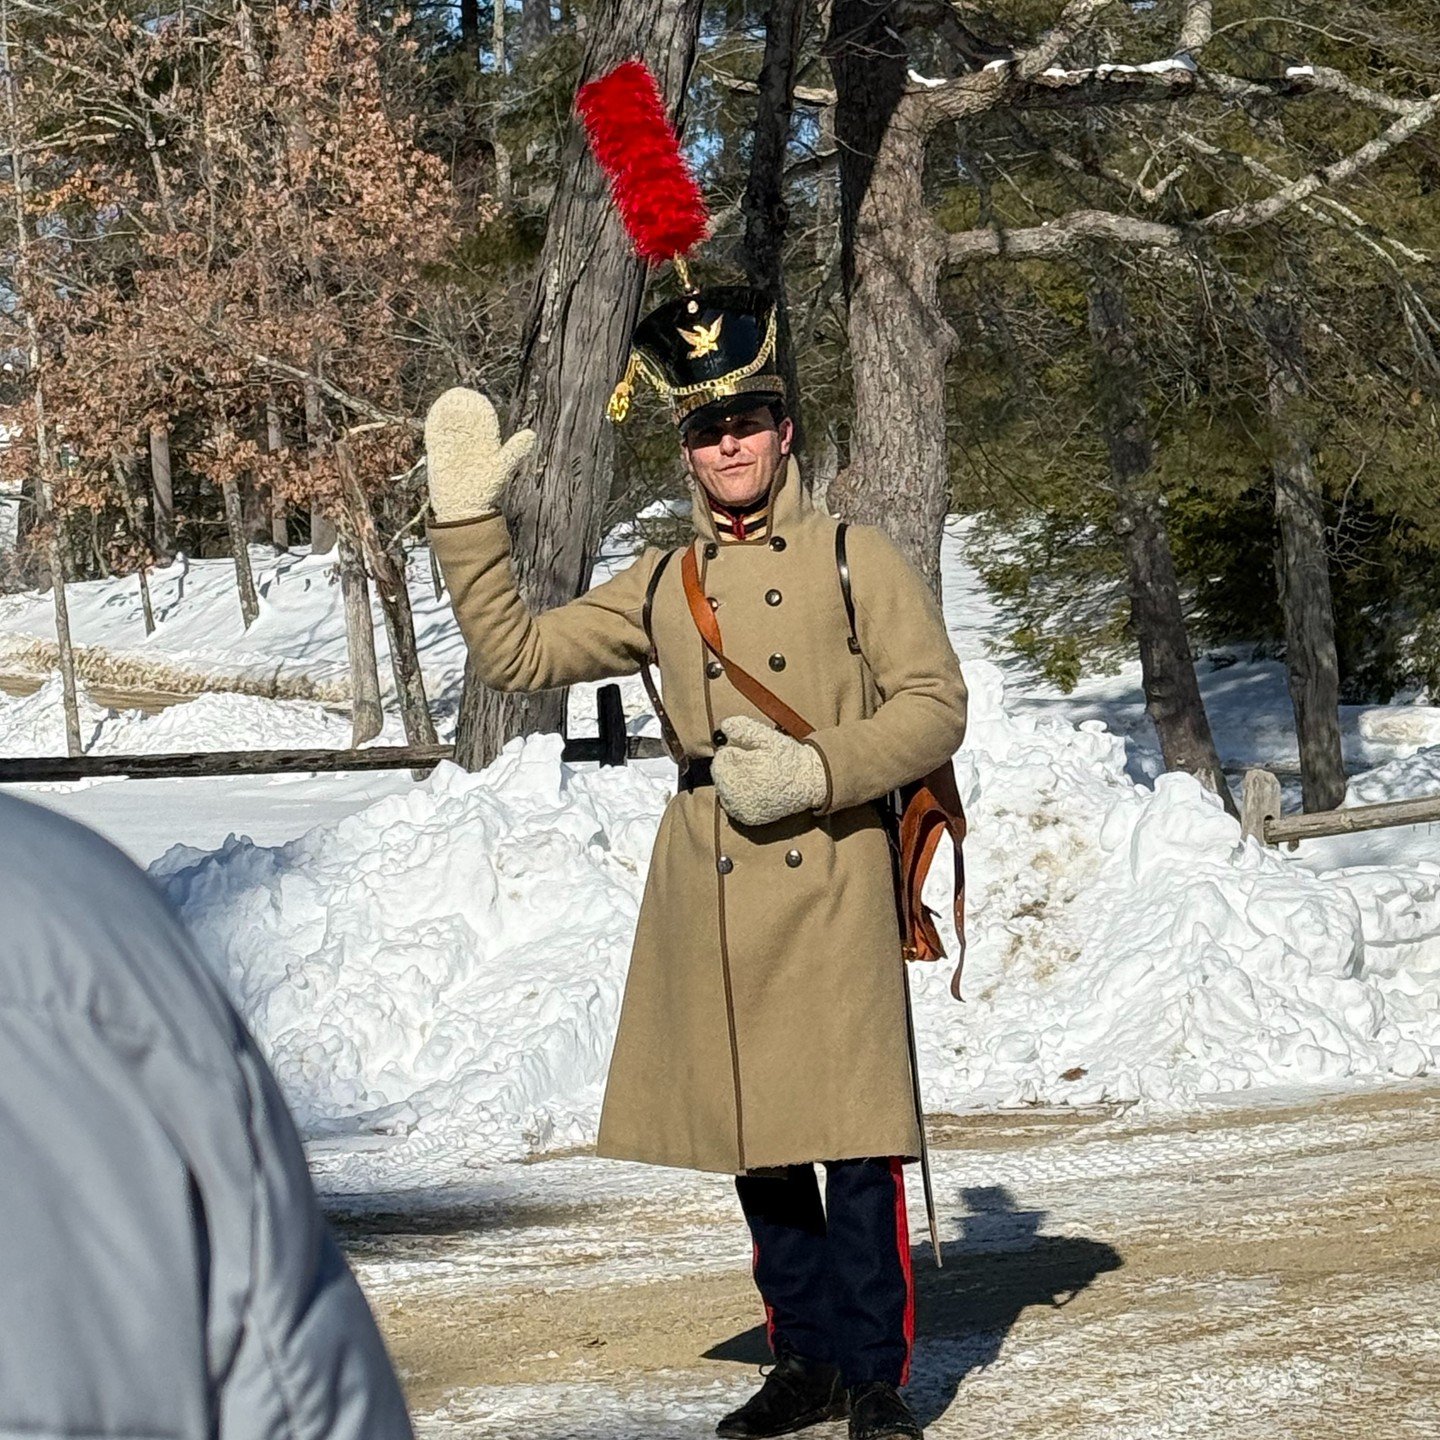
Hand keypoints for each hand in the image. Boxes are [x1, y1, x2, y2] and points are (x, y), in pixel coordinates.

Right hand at [424, 387, 535, 522]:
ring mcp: (452, 445)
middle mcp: (468, 441)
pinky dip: (436, 421)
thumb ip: (514, 452)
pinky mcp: (438, 452)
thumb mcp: (502, 469)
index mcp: (485, 443)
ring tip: (448, 399)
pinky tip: (437, 411)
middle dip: (462, 405)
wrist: (464, 508)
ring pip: (450, 422)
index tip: (476, 398)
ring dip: (448, 410)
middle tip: (461, 393)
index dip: (478, 407)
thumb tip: (531, 434)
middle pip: (464, 417)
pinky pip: (436, 433)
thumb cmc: (485, 490)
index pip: (482, 419)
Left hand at [712, 715, 827, 826]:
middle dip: (731, 767)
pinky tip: (752, 790)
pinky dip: (736, 797)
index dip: (733, 751)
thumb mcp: (767, 736)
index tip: (749, 752)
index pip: (721, 758)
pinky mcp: (747, 818)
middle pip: (719, 775)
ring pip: (723, 790)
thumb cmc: (787, 757)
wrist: (807, 782)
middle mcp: (740, 793)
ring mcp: (742, 809)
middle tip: (752, 764)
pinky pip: (730, 805)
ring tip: (754, 777)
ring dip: (731, 782)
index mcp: (744, 770)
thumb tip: (724, 726)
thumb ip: (744, 728)